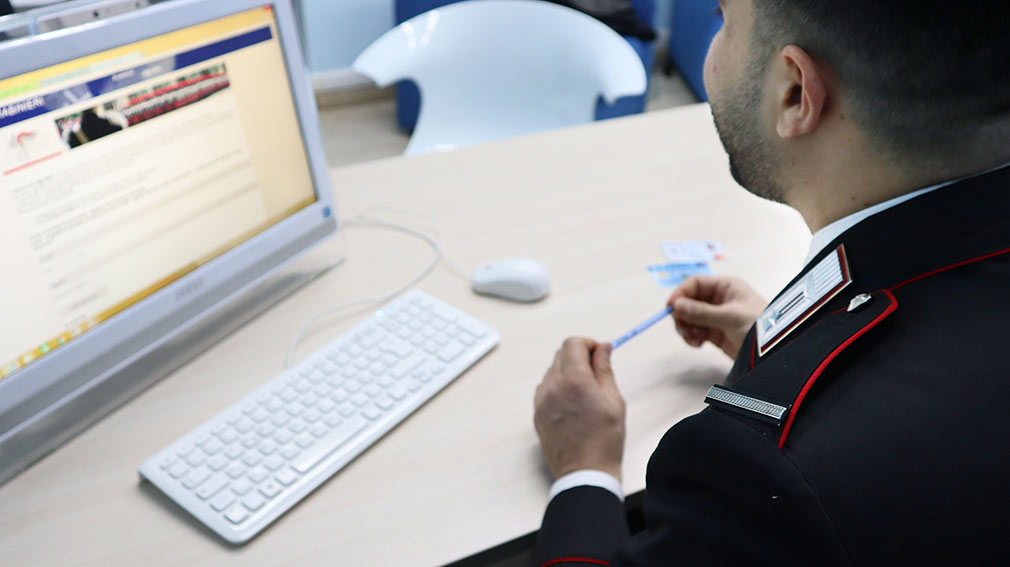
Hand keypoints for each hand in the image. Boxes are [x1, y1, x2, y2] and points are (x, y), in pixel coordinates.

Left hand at [534, 338, 625, 480]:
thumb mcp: (614, 400)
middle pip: (561, 354)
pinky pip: (545, 388)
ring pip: (552, 371)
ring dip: (567, 372)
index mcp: (574, 380)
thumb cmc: (605, 440)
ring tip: (585, 393)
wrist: (585, 472)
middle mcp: (553, 386)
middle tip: (595, 373)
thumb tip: (603, 347)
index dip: (588, 344)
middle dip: (578, 356)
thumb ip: (605, 369)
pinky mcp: (537, 413)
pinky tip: (572, 404)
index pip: (572, 343)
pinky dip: (558, 387)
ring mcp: (541, 400)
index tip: (598, 354)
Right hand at [667, 275, 766, 359]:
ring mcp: (716, 316)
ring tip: (692, 338)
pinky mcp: (716, 333)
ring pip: (690, 317)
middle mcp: (719, 299)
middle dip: (682, 313)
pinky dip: (692, 336)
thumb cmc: (760, 326)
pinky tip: (697, 343)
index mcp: (726, 287)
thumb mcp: (730, 317)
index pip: (696, 283)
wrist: (776, 352)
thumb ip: (702, 312)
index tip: (671, 307)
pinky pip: (696, 331)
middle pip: (689, 301)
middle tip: (681, 326)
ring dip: (686, 327)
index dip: (681, 293)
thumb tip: (677, 306)